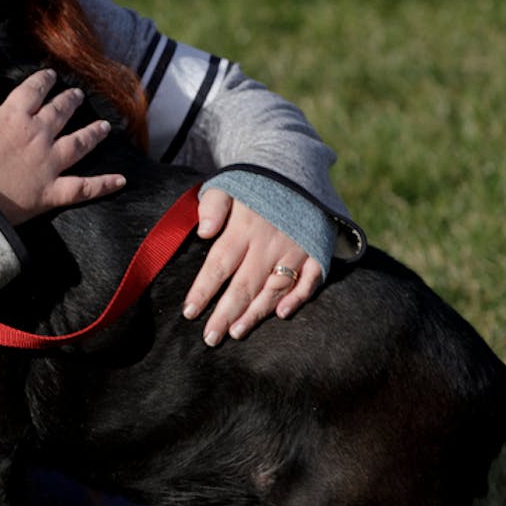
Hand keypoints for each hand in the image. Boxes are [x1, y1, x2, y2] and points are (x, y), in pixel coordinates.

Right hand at [0, 66, 125, 224]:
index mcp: (13, 116)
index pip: (34, 90)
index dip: (43, 80)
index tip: (50, 75)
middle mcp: (37, 135)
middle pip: (60, 112)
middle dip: (70, 100)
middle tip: (78, 95)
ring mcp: (48, 164)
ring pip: (79, 144)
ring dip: (93, 133)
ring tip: (104, 126)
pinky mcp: (51, 192)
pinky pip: (84, 188)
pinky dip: (104, 184)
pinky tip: (121, 179)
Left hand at [181, 188, 322, 345]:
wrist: (298, 166)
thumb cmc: (255, 183)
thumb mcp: (228, 184)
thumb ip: (213, 205)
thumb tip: (204, 231)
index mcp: (243, 227)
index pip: (219, 265)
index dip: (203, 290)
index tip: (189, 313)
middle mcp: (269, 242)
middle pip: (244, 284)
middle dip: (225, 314)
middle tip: (210, 339)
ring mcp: (295, 248)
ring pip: (274, 288)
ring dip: (256, 312)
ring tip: (236, 332)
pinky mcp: (316, 250)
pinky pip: (310, 279)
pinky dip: (299, 297)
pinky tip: (282, 314)